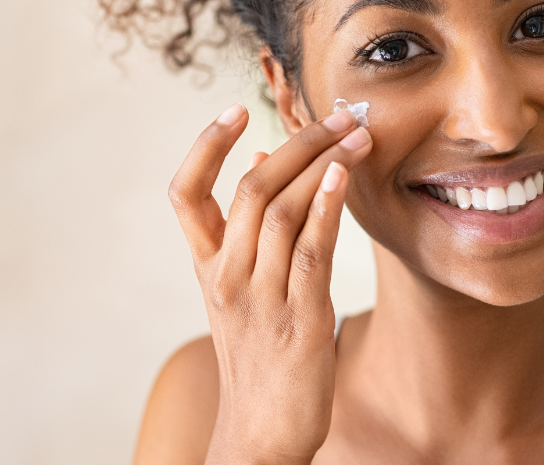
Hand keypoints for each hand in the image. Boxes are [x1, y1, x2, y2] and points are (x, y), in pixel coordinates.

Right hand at [168, 104, 372, 464]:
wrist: (260, 432)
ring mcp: (261, 299)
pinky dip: (326, 208)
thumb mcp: (239, 291)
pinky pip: (311, 252)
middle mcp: (227, 277)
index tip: (236, 111)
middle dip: (298, 142)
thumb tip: (261, 162)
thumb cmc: (256, 355)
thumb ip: (247, 231)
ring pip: (284, 212)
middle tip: (340, 115)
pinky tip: (344, 177)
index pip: (185, 193)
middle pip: (252, 189)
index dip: (205, 146)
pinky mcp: (300, 320)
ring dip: (324, 164)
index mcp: (207, 266)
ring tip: (358, 135)